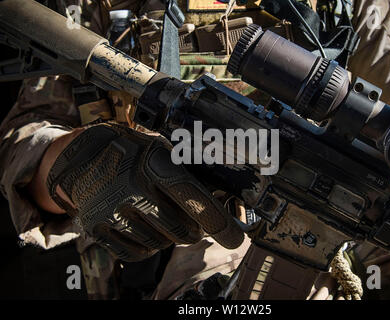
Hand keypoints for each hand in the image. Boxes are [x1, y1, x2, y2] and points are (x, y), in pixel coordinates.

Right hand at [44, 123, 243, 260]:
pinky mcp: (97, 227)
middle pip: (180, 229)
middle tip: (195, 223)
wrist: (84, 157)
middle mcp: (132, 187)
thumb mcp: (163, 149)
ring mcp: (112, 210)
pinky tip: (146, 227)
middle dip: (195, 231)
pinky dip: (149, 245)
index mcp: (153, 162)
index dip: (216, 220)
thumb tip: (226, 196)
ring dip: (170, 237)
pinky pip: (138, 252)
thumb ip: (191, 171)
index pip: (191, 196)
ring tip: (162, 217)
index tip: (235, 239)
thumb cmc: (134, 153)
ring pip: (161, 244)